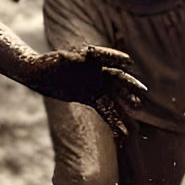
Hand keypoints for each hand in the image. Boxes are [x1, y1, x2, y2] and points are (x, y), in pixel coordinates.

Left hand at [28, 45, 146, 136]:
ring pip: (114, 94)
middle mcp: (97, 72)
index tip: (129, 62)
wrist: (42, 76)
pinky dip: (113, 118)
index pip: (108, 57)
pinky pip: (105, 109)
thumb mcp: (57, 61)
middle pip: (116, 77)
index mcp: (91, 59)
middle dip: (129, 84)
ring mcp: (96, 86)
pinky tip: (123, 129)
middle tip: (142, 90)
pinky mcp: (92, 98)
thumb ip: (66, 59)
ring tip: (137, 106)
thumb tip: (73, 55)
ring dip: (124, 101)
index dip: (117, 59)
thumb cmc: (49, 64)